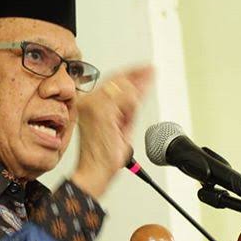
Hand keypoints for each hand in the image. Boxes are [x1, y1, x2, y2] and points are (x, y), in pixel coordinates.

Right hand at [71, 65, 153, 198]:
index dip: (130, 73)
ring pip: (123, 89)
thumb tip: (140, 92)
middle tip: (151, 71)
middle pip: (117, 80)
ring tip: (132, 114)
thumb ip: (128, 108)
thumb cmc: (102, 155)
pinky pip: (126, 100)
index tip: (144, 70)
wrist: (94, 171)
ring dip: (134, 100)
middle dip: (137, 77)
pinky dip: (133, 108)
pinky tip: (128, 118)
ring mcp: (93, 105)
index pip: (111, 81)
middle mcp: (88, 102)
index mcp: (88, 104)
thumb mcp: (119, 125)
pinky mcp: (102, 112)